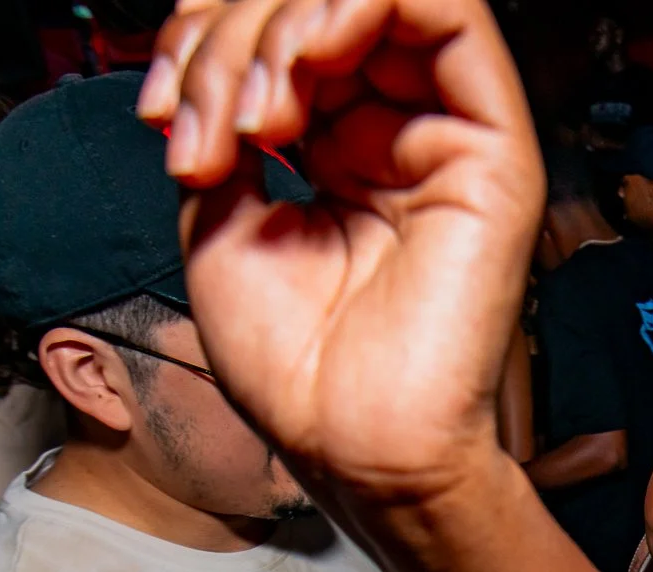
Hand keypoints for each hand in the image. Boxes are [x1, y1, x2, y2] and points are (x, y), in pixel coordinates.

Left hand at [142, 0, 540, 499]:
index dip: (203, 35)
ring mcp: (446, 132)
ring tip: (252, 115)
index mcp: (340, 144)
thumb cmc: (295, 366)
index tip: (160, 112)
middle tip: (202, 120)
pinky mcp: (492, 146)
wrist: (347, 446)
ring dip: (281, 24)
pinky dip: (353, 6)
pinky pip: (448, 7)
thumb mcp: (219, 216)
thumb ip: (223, 119)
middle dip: (230, 36)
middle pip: (312, 3)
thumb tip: (209, 55)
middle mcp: (397, 127)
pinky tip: (302, 64)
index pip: (278, 26)